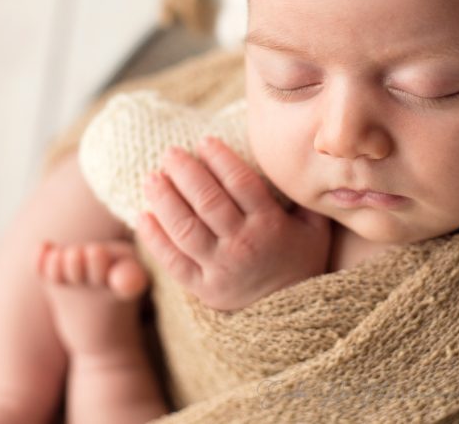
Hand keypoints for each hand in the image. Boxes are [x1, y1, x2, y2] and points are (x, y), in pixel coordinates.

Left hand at [136, 136, 330, 310]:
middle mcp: (243, 245)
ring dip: (165, 199)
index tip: (204, 141)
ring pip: (185, 228)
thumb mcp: (315, 229)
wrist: (291, 317)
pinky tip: (143, 215)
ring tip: (152, 177)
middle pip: (208, 201)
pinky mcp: (202, 288)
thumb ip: (307, 197)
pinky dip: (155, 237)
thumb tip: (300, 160)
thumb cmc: (301, 262)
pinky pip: (172, 260)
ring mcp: (219, 268)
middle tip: (170, 152)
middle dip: (186, 172)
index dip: (220, 159)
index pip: (241, 183)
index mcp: (270, 226)